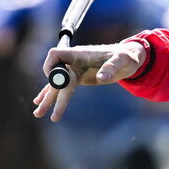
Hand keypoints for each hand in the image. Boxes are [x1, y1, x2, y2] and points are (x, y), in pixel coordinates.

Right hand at [32, 40, 146, 121]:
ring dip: (48, 99)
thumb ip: (111, 67)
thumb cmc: (127, 56)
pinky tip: (43, 103)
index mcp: (80, 54)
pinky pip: (62, 87)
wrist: (130, 58)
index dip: (52, 67)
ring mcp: (75, 70)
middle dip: (48, 95)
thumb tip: (101, 78)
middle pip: (56, 78)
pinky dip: (53, 95)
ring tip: (38, 114)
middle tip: (40, 112)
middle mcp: (74, 62)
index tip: (55, 81)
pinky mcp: (79, 78)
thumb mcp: (122, 60)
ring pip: (57, 85)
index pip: (56, 55)